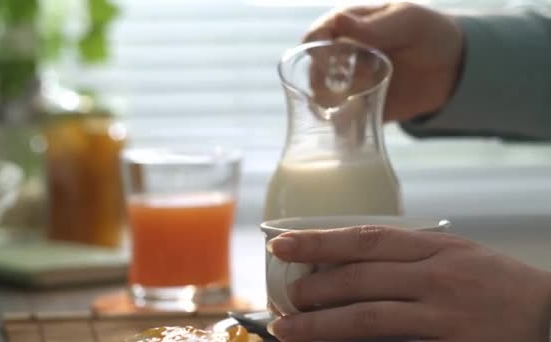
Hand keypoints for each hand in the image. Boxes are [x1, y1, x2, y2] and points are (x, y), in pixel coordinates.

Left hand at [267, 226, 550, 340]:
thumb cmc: (500, 284)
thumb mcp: (457, 254)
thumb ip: (409, 254)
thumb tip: (352, 259)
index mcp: (435, 248)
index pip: (365, 239)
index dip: (319, 242)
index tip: (282, 245)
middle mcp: (436, 278)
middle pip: (359, 279)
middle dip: (314, 288)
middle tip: (285, 297)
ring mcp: (444, 317)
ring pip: (369, 318)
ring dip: (322, 324)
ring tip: (288, 328)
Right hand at [304, 3, 463, 121]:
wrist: (452, 68)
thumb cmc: (427, 33)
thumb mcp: (406, 22)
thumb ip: (372, 26)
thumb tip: (338, 21)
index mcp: (345, 28)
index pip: (314, 38)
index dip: (317, 50)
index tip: (334, 61)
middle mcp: (339, 57)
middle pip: (314, 72)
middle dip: (328, 79)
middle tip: (358, 80)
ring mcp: (347, 85)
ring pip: (321, 98)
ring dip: (334, 102)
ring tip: (362, 97)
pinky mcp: (359, 109)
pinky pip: (339, 122)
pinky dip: (342, 125)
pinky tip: (357, 121)